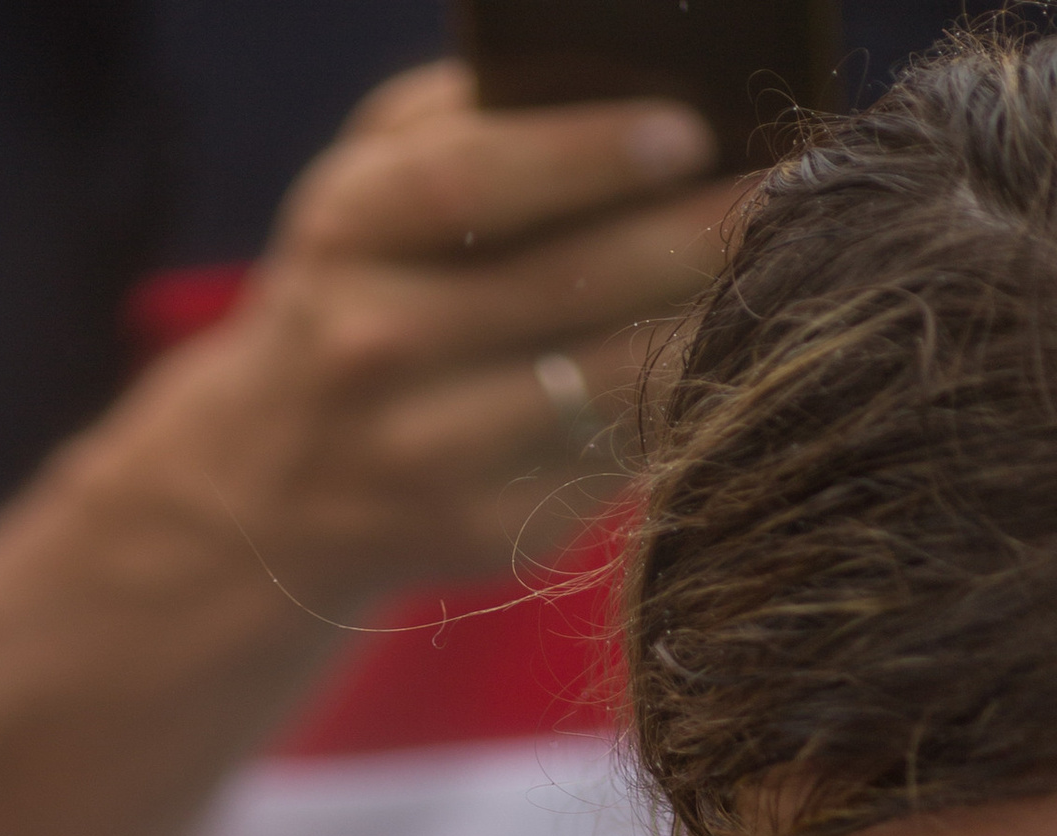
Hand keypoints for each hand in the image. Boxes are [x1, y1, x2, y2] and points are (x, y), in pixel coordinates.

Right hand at [133, 60, 737, 608]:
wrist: (272, 484)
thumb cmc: (356, 289)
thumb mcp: (366, 186)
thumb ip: (462, 118)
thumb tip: (626, 80)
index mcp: (346, 233)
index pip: (470, 181)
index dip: (585, 155)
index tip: (688, 132)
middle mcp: (373, 348)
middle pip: (563, 284)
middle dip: (692, 234)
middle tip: (784, 194)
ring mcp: (428, 454)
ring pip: (607, 382)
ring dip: (707, 322)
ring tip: (779, 269)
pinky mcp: (485, 535)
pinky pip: (614, 458)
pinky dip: (680, 405)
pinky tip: (724, 359)